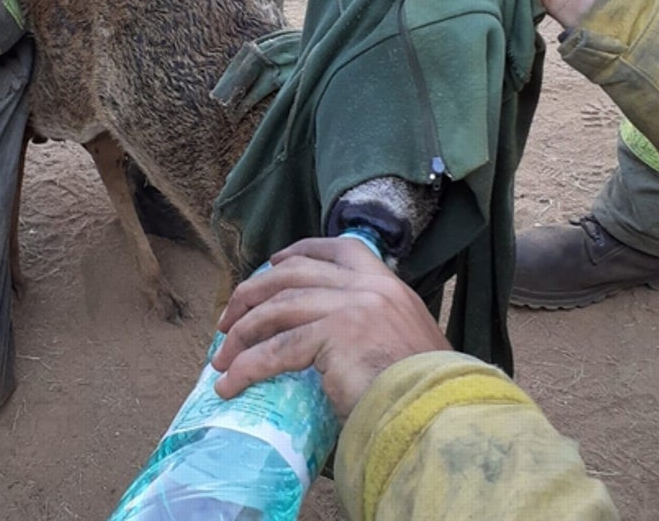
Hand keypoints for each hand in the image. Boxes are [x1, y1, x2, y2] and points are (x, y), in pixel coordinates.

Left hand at [211, 237, 450, 418]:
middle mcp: (369, 286)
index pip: (338, 249)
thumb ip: (374, 328)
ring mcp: (351, 306)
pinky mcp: (333, 334)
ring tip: (221, 358)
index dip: (299, 252)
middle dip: (252, 294)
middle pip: (293, 275)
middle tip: (228, 320)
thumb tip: (337, 345)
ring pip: (278, 309)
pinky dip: (247, 367)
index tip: (273, 262)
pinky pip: (277, 350)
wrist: (437, 408)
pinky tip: (230, 384)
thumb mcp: (404, 341)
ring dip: (241, 333)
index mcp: (388, 284)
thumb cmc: (425, 389)